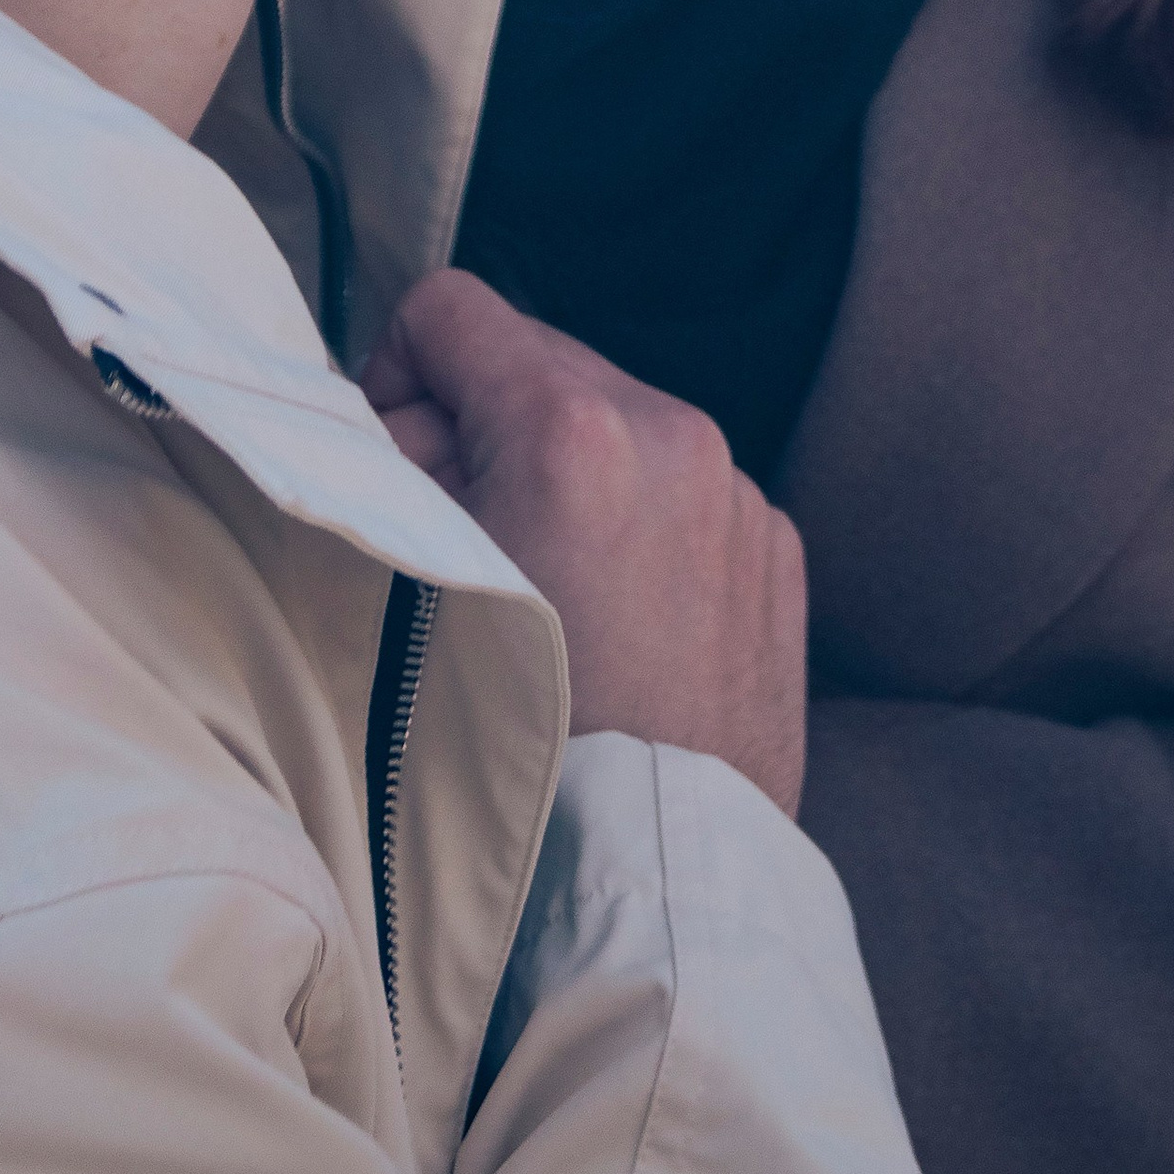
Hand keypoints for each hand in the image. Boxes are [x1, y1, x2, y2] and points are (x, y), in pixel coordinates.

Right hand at [362, 268, 806, 812]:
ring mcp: (734, 488)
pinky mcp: (773, 543)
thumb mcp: (417, 578)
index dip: (401, 372)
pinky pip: (682, 486)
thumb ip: (404, 463)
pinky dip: (640, 521)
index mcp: (572, 428)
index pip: (450, 310)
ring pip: (614, 420)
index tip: (400, 447)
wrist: (653, 863)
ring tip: (549, 582)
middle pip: (534, 359)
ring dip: (568, 470)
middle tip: (465, 530)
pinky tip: (619, 613)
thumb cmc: (524, 738)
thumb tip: (406, 416)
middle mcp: (670, 432)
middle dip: (485, 426)